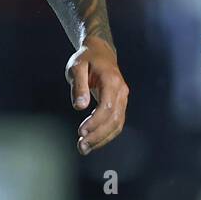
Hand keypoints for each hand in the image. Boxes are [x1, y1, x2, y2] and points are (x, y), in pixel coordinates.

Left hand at [65, 36, 128, 154]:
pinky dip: (106, 134)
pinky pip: (117, 123)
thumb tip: (79, 106)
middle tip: (81, 147)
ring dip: (102, 138)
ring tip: (84, 148)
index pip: (107, 107)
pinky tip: (93, 141)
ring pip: (118, 124)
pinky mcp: (120, 103)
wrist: (100, 51)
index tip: (81, 132)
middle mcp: (121, 91)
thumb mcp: (77, 66)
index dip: (95, 122)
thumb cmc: (86, 58)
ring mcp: (123, 98)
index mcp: (111, 80)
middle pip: (114, 119)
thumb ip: (78, 85)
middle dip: (98, 136)